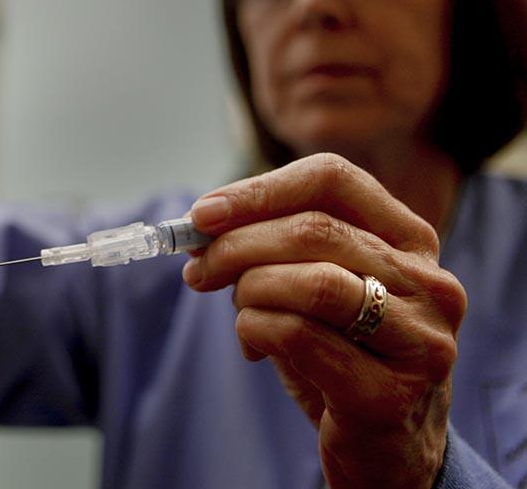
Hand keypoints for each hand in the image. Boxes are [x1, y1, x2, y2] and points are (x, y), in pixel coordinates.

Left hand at [184, 153, 466, 488]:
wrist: (386, 448)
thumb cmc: (341, 356)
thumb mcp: (309, 290)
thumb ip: (269, 252)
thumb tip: (203, 225)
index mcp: (408, 240)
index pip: (331, 180)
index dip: (259, 191)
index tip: (204, 214)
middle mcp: (428, 283)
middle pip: (315, 229)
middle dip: (237, 245)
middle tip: (199, 269)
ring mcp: (420, 339)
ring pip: (313, 281)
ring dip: (250, 289)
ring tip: (237, 309)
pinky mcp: (393, 394)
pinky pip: (300, 335)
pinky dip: (256, 329)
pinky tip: (252, 344)